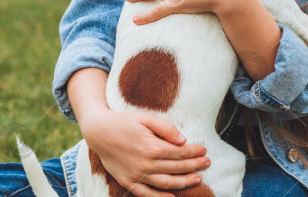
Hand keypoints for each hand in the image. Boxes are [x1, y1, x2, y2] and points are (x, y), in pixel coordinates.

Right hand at [82, 108, 209, 196]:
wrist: (99, 133)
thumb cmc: (124, 122)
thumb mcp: (146, 118)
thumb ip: (166, 128)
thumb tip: (183, 140)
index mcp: (151, 147)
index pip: (179, 152)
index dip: (194, 152)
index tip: (204, 149)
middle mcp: (145, 164)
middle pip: (176, 168)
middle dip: (194, 166)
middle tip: (207, 163)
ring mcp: (136, 175)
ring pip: (166, 184)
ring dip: (184, 182)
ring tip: (197, 178)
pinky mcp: (128, 182)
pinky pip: (147, 194)